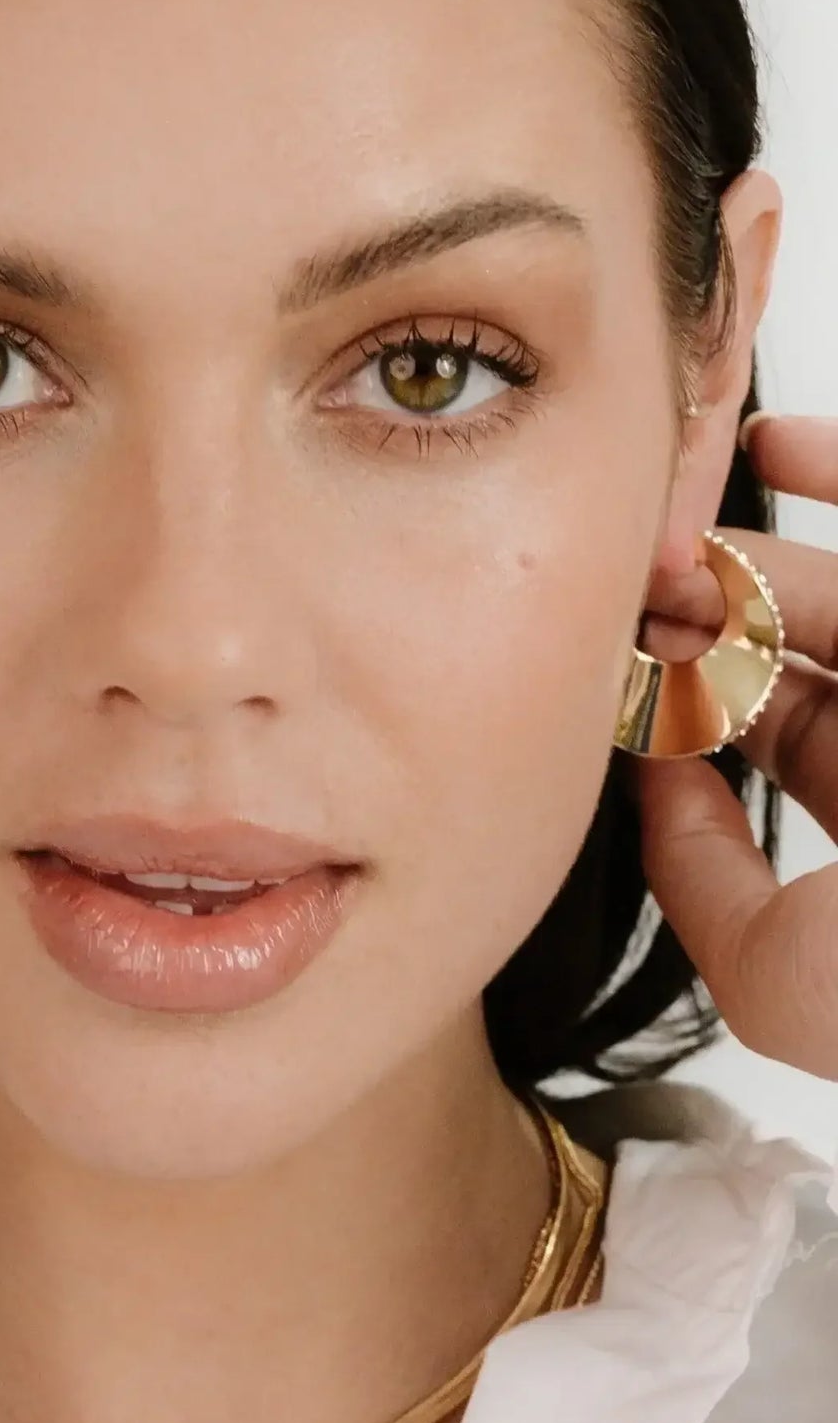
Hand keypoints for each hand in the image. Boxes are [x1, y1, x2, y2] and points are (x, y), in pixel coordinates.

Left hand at [634, 413, 837, 1078]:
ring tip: (681, 508)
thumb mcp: (782, 978)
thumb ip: (702, 884)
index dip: (689, 682)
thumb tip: (662, 777)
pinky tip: (779, 444)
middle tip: (637, 568)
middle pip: (803, 644)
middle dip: (712, 599)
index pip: (774, 731)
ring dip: (767, 544)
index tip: (619, 652)